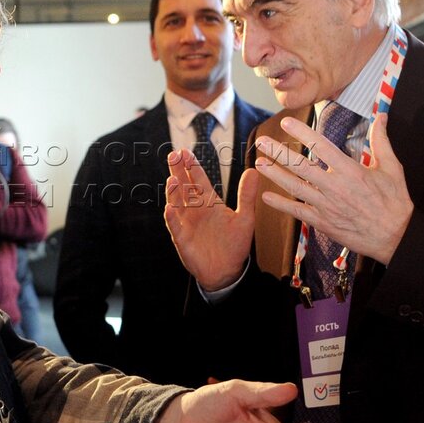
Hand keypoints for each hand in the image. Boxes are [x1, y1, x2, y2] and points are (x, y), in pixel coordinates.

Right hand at [164, 149, 256, 289]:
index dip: (192, 166)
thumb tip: (253, 170)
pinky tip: (170, 209)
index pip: (198, 180)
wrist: (227, 270)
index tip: (185, 151)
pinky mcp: (182, 239)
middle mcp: (194, 210)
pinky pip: (175, 227)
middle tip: (173, 155)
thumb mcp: (245, 218)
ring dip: (174, 192)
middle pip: (184, 187)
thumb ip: (246, 195)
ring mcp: (186, 223)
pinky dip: (172, 218)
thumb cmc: (235, 244)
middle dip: (178, 171)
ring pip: (177, 204)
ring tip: (173, 178)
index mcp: (208, 203)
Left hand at [253, 113, 411, 264]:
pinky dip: (280, 204)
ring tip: (259, 163)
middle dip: (279, 152)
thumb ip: (381, 141)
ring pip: (295, 187)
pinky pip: (297, 211)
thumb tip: (381, 116)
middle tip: (262, 141)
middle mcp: (335, 187)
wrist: (396, 237)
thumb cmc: (395, 202)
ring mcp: (326, 206)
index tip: (286, 123)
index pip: (322, 147)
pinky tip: (265, 196)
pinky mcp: (323, 222)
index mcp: (351, 171)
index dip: (302, 133)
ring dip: (275, 174)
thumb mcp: (392, 168)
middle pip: (301, 166)